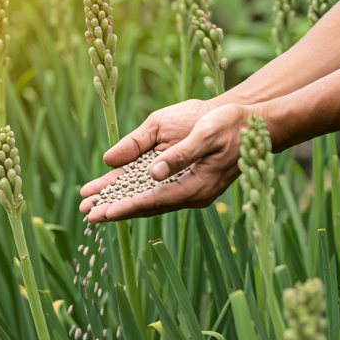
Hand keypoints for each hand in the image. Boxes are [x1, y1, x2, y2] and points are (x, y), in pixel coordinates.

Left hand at [80, 102, 255, 221]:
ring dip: (123, 202)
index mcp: (196, 185)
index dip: (126, 206)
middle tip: (86, 215)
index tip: (102, 213)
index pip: (154, 200)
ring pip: (151, 200)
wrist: (253, 125)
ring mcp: (192, 191)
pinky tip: (119, 191)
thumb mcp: (205, 133)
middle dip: (117, 209)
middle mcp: (193, 194)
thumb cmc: (230, 124)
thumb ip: (180, 154)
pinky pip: (158, 192)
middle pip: (148, 205)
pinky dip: (136, 193)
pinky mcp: (189, 182)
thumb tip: (152, 172)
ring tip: (94, 205)